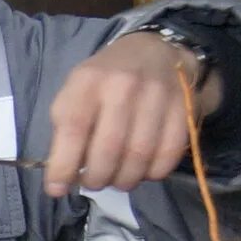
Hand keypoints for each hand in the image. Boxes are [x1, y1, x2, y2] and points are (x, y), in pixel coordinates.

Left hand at [43, 30, 224, 199]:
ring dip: (124, 180)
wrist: (155, 52)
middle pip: (109, 150)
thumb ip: (66, 130)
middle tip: (94, 182)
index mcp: (89, 81)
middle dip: (97, 179)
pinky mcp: (183, 109)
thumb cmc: (106, 79)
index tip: (57, 189)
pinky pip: (167, 156)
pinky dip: (152, 173)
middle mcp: (123, 86)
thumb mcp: (76, 91)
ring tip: (117, 178)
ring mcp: (156, 96)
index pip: (74, 128)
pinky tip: (143, 169)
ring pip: (139, 158)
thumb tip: (61, 178)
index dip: (64, 166)